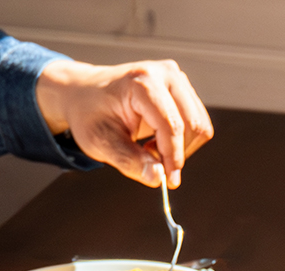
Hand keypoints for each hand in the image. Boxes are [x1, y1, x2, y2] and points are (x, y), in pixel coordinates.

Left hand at [36, 58, 212, 186]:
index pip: (172, 125)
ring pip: (199, 124)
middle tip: (151, 162)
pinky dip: (182, 139)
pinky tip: (157, 139)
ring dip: (181, 146)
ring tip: (150, 148)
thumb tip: (158, 178)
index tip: (169, 182)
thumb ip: (130, 161)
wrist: (85, 93)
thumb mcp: (101, 143)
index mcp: (143, 81)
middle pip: (192, 124)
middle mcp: (165, 73)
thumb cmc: (90, 115)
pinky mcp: (182, 87)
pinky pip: (197, 121)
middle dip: (177, 152)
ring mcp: (176, 77)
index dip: (173, 157)